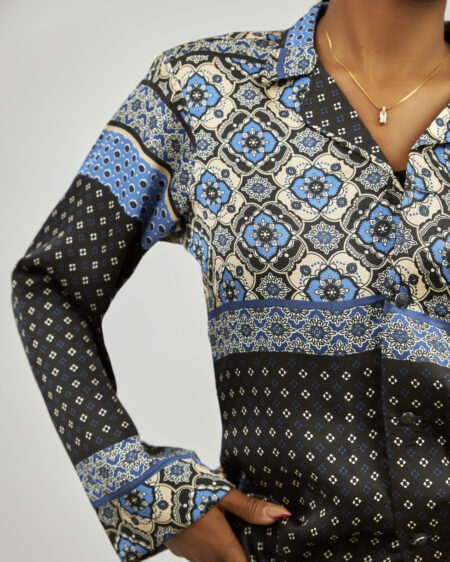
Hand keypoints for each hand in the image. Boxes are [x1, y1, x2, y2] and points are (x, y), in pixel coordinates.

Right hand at [165, 488, 290, 561]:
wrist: (147, 490)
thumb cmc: (186, 490)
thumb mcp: (222, 494)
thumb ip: (250, 507)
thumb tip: (281, 515)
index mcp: (221, 547)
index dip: (255, 560)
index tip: (263, 553)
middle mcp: (206, 557)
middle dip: (238, 555)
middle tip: (246, 539)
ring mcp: (190, 555)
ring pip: (213, 560)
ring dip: (222, 552)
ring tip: (229, 532)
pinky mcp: (177, 548)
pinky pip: (198, 555)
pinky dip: (207, 548)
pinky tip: (208, 529)